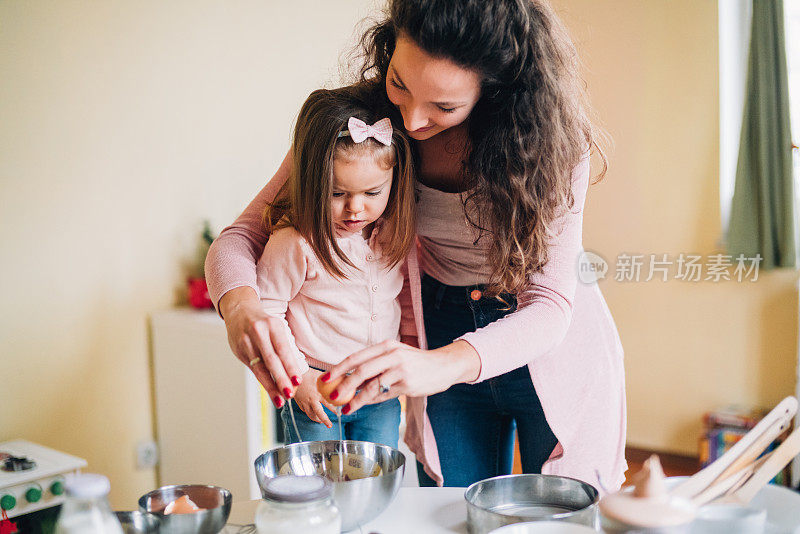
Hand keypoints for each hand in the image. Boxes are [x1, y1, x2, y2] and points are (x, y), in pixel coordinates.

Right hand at [219, 286, 303, 407]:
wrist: (239, 310)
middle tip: (290, 394)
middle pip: (271, 360)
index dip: (290, 366)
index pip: (283, 349)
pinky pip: (253, 368)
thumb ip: (282, 348)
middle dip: (281, 379)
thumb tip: (294, 373)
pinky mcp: (238, 350)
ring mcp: (246, 341)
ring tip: (280, 400)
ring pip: (260, 368)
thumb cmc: (263, 324)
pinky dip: (263, 381)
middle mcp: (258, 332)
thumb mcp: (275, 329)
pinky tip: (270, 391)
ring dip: (271, 386)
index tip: (297, 381)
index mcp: (273, 325)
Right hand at [293, 369, 335, 427]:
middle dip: (325, 420)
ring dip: (317, 419)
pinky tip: (313, 413)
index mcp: (318, 393)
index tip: (340, 413)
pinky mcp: (299, 402)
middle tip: (330, 425)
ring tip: (321, 421)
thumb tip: (344, 377)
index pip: (329, 404)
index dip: (335, 410)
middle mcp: (311, 399)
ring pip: (310, 415)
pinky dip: (310, 413)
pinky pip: (305, 411)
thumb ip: (332, 379)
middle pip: (318, 413)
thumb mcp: (322, 376)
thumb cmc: (309, 373)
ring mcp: (304, 402)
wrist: (294, 373)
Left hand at [324, 339, 480, 413]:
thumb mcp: (396, 356)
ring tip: (345, 408)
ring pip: (372, 387)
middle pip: (361, 371)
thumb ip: (375, 365)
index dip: (338, 368)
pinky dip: (372, 401)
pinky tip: (363, 404)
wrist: (444, 366)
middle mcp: (392, 355)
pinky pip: (384, 395)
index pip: (356, 357)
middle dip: (343, 385)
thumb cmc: (416, 362)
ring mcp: (401, 370)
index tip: (325, 378)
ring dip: (355, 399)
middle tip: (331, 396)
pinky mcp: (408, 384)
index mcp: (386, 346)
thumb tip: (349, 380)